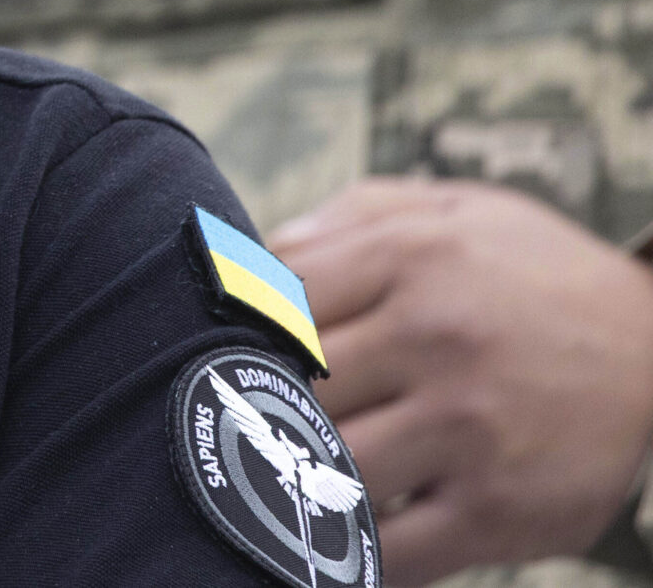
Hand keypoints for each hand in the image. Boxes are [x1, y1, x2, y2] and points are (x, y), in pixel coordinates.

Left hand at [273, 179, 652, 584]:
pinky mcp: (499, 509)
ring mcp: (467, 428)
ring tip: (285, 480)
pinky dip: (351, 557)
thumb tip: (253, 260)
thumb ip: (348, 220)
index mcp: (409, 258)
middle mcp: (435, 339)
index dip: (244, 334)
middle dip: (263, 410)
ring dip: (298, 482)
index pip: (274, 303)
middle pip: (291, 388)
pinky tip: (336, 541)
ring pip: (327, 469)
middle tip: (247, 424)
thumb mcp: (450, 211)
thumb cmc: (529, 275)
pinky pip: (391, 550)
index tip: (236, 354)